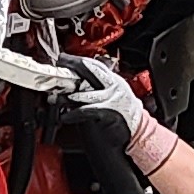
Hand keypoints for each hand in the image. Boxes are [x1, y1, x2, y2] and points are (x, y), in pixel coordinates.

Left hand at [64, 57, 183, 173]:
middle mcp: (114, 86)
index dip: (77, 61)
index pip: (95, 65)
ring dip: (66, 96)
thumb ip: (95, 89)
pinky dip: (73, 114)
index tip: (63, 58)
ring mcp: (112, 99)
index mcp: (114, 81)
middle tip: (59, 65)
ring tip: (55, 99)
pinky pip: (87, 111)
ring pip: (85, 92)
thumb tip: (74, 84)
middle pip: (91, 70)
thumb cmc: (122, 118)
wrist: (138, 135)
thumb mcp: (110, 98)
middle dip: (72, 66)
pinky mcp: (109, 113)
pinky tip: (65, 116)